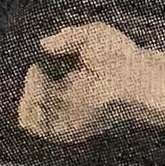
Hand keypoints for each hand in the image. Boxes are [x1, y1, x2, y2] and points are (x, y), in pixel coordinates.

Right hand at [18, 21, 146, 143]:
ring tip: (37, 79)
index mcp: (73, 89)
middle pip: (33, 108)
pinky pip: (42, 130)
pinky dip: (33, 112)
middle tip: (35, 71)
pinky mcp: (72, 129)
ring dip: (28, 100)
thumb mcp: (91, 36)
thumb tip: (44, 44)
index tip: (36, 65)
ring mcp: (70, 120)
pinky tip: (41, 89)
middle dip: (28, 91)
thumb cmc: (121, 55)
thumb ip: (67, 37)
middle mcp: (69, 108)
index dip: (32, 82)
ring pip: (32, 122)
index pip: (40, 94)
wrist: (136, 75)